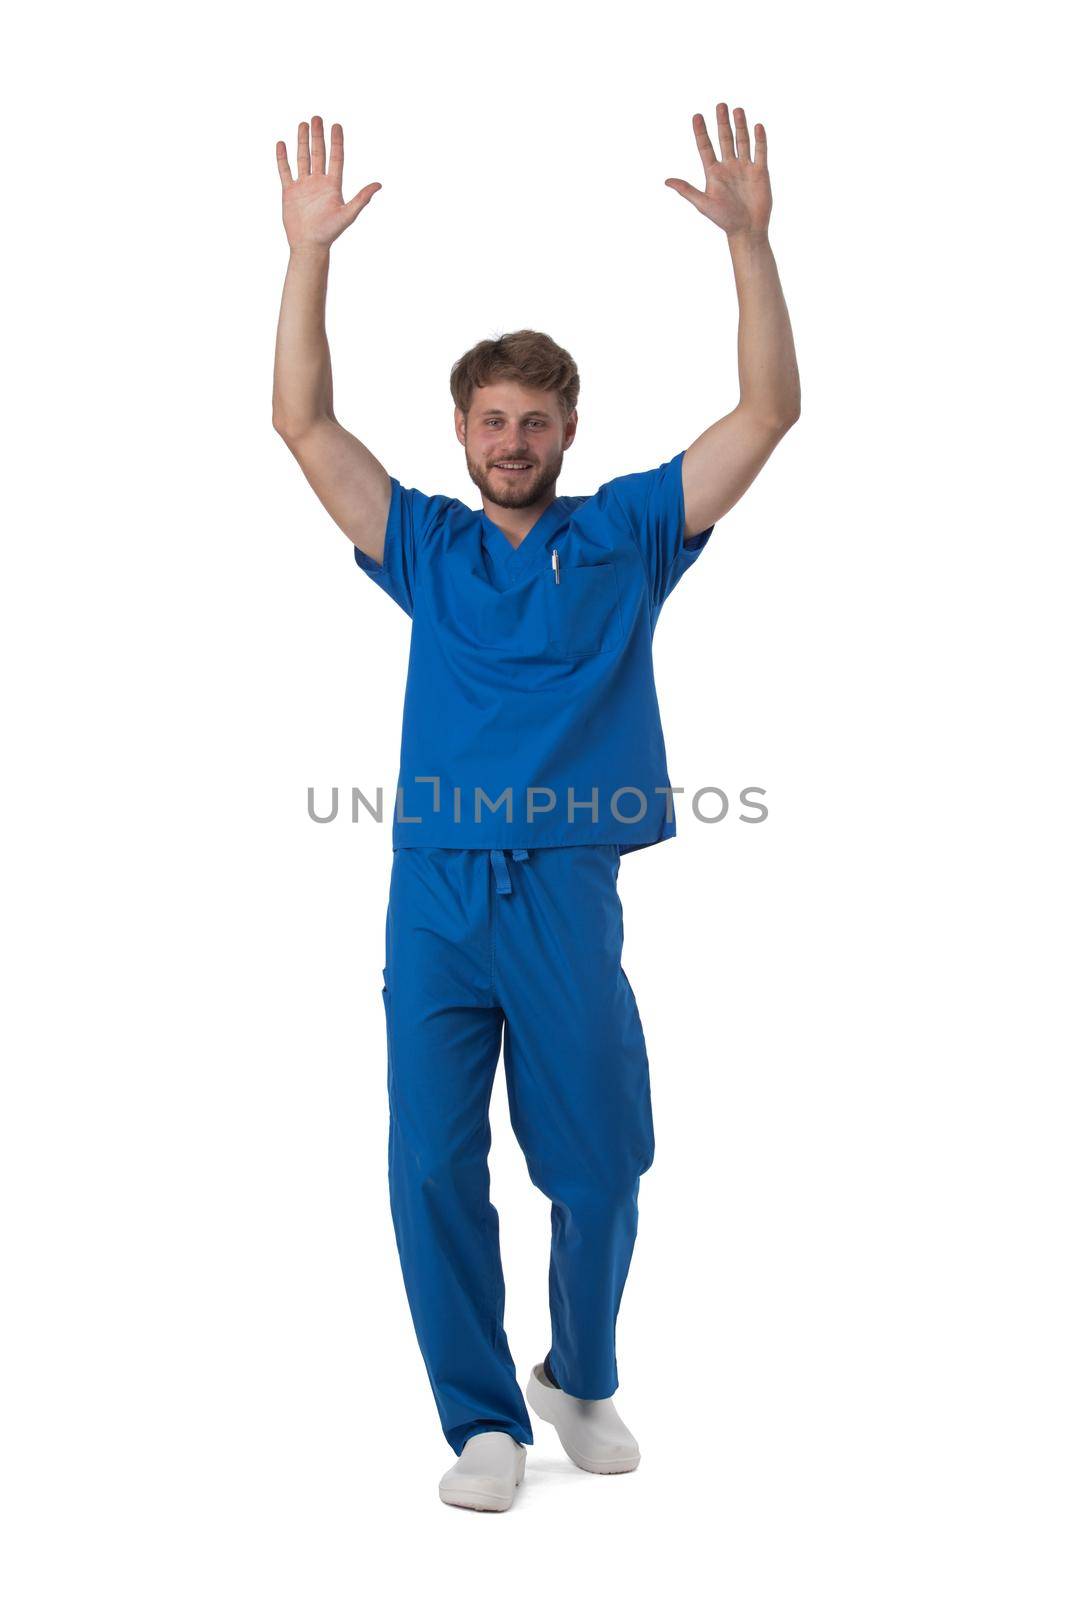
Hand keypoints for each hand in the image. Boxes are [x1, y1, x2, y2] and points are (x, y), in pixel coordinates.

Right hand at [276, 115, 380, 250]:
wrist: (309, 246)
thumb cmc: (329, 233)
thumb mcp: (348, 214)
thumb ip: (362, 198)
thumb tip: (379, 184)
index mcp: (332, 185)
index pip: (336, 158)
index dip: (336, 142)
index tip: (336, 125)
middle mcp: (318, 182)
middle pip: (319, 153)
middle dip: (318, 136)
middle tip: (317, 118)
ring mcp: (303, 186)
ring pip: (302, 158)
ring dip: (302, 142)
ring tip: (303, 124)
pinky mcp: (289, 192)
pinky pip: (285, 171)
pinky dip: (282, 158)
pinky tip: (282, 144)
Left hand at [665, 104, 770, 238]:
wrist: (747, 230)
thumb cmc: (723, 219)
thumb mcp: (703, 204)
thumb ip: (686, 190)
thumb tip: (666, 181)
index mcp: (713, 173)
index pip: (705, 147)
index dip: (700, 132)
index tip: (696, 116)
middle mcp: (729, 167)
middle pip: (724, 139)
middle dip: (722, 122)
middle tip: (720, 105)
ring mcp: (744, 167)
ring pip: (742, 141)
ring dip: (740, 126)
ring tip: (737, 110)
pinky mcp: (760, 172)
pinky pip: (760, 151)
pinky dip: (760, 139)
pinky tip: (757, 125)